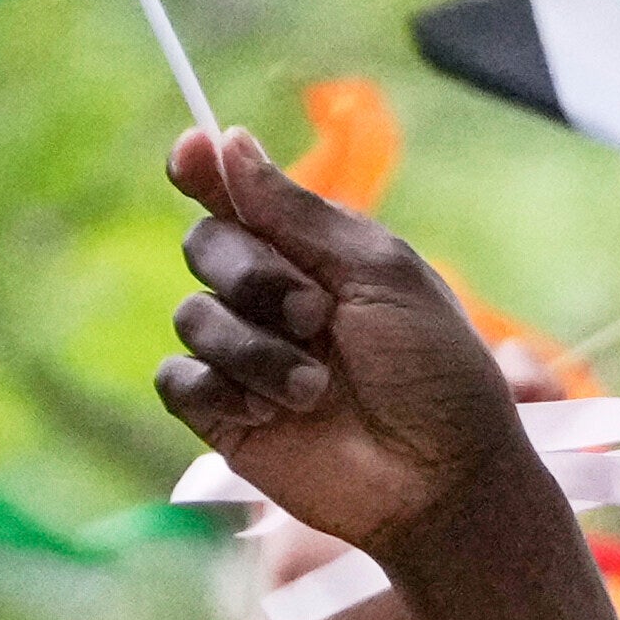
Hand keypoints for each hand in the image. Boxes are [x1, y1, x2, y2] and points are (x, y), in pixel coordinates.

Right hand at [157, 126, 544, 568]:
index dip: (203, 169)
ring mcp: (247, 356)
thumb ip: (297, 213)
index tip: (191, 155)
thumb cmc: (435, 374)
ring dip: (255, 349)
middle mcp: (272, 297)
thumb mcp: (380, 274)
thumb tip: (229, 140)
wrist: (442, 479)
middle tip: (314, 314)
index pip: (236, 196)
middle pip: (205, 244)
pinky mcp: (226, 416)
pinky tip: (269, 413)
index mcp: (314, 253)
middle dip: (252, 274)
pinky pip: (177, 380)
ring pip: (192, 316)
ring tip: (317, 388)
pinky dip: (221, 389)